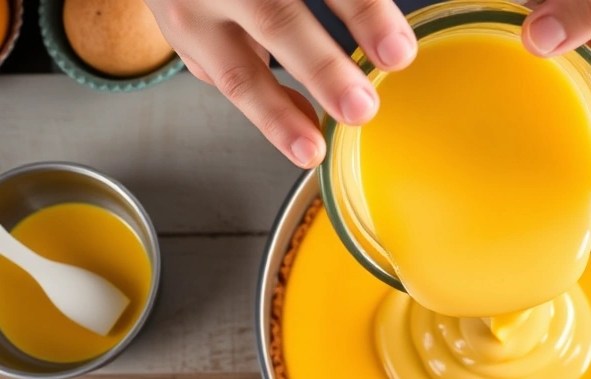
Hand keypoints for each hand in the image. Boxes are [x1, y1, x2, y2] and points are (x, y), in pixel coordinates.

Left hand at [144, 0, 417, 167]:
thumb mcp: (201, 33)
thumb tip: (310, 131)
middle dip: (322, 69)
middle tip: (363, 108)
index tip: (312, 152)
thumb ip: (251, 77)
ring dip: (362, 15)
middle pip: (274, 22)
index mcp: (193, 19)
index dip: (275, 117)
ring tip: (397, 54)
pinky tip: (391, 12)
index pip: (238, 77)